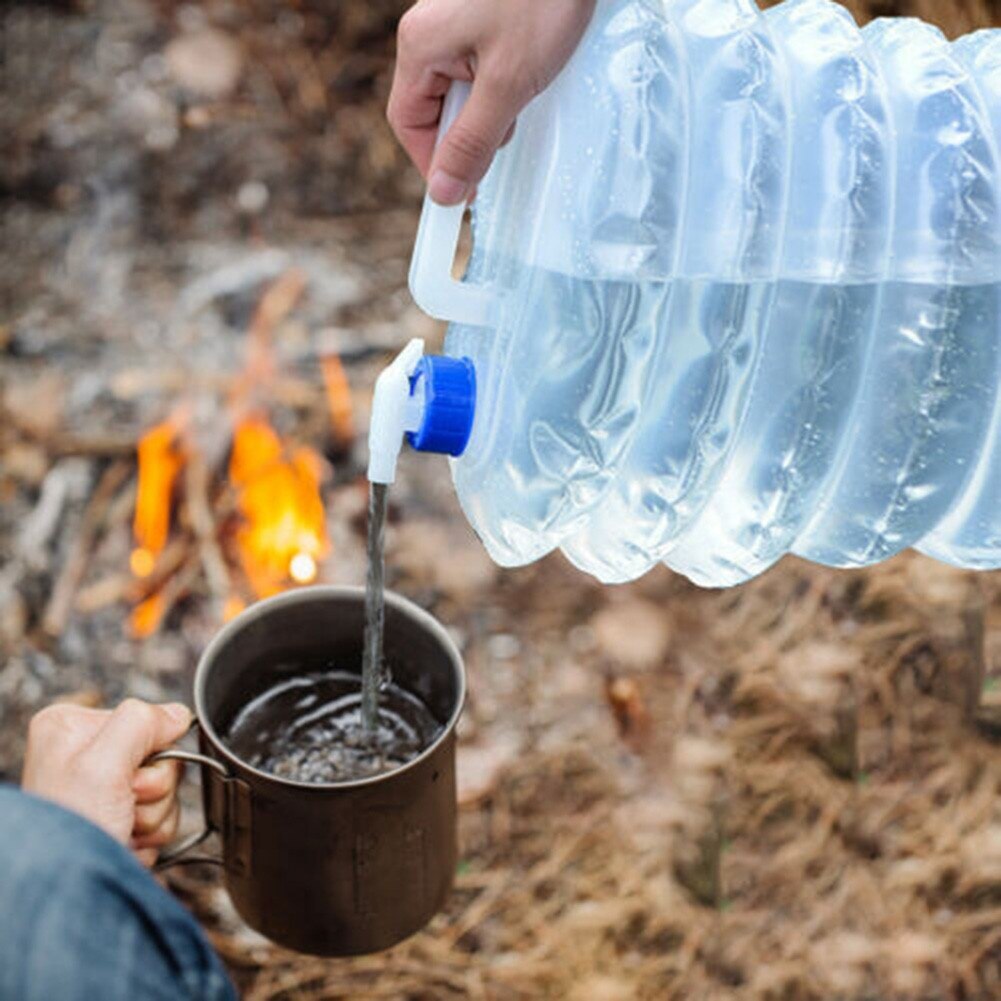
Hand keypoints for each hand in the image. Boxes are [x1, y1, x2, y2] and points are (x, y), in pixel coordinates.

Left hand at [21, 699, 191, 866]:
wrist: (66, 899)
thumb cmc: (68, 836)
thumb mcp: (101, 765)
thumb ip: (141, 723)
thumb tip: (177, 715)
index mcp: (71, 729)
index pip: (147, 721)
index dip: (152, 753)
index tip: (129, 778)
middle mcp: (84, 758)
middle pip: (160, 759)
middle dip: (153, 791)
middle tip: (124, 807)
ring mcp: (101, 793)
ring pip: (164, 793)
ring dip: (152, 818)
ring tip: (121, 829)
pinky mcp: (116, 822)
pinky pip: (159, 820)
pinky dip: (148, 837)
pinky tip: (123, 843)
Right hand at [388, 0, 594, 204]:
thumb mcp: (508, 84)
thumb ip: (473, 142)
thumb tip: (444, 190)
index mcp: (421, 45)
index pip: (408, 124)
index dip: (433, 163)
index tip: (463, 191)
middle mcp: (429, 33)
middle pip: (431, 110)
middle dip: (466, 134)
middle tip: (504, 135)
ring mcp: (454, 25)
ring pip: (459, 93)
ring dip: (488, 111)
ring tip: (523, 92)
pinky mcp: (481, 21)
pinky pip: (478, 70)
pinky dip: (501, 86)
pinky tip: (529, 74)